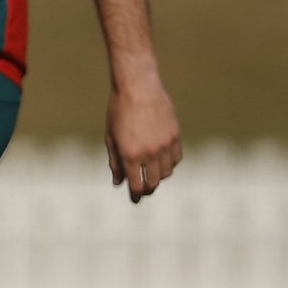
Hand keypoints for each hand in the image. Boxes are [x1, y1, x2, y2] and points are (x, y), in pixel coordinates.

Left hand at [105, 77, 181, 202]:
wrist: (138, 87)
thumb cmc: (119, 111)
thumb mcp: (111, 137)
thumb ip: (115, 162)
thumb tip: (118, 182)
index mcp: (129, 154)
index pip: (136, 185)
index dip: (136, 195)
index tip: (135, 199)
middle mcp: (148, 153)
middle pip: (153, 182)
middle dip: (147, 189)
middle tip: (143, 191)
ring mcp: (164, 145)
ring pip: (166, 172)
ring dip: (158, 177)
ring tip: (151, 175)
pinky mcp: (175, 136)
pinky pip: (176, 158)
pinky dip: (170, 164)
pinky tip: (162, 162)